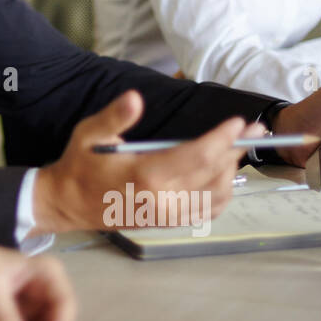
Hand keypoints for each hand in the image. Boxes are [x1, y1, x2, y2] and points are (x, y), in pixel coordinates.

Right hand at [32, 89, 253, 232]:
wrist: (67, 204)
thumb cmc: (80, 165)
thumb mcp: (89, 133)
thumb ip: (115, 116)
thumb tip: (135, 98)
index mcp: (146, 175)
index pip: (198, 155)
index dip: (223, 138)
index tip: (239, 122)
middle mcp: (162, 199)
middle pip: (214, 173)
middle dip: (236, 148)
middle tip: (253, 129)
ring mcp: (167, 215)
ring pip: (216, 194)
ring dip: (232, 170)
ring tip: (238, 148)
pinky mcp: (168, 222)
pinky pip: (207, 211)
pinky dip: (222, 193)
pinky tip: (225, 176)